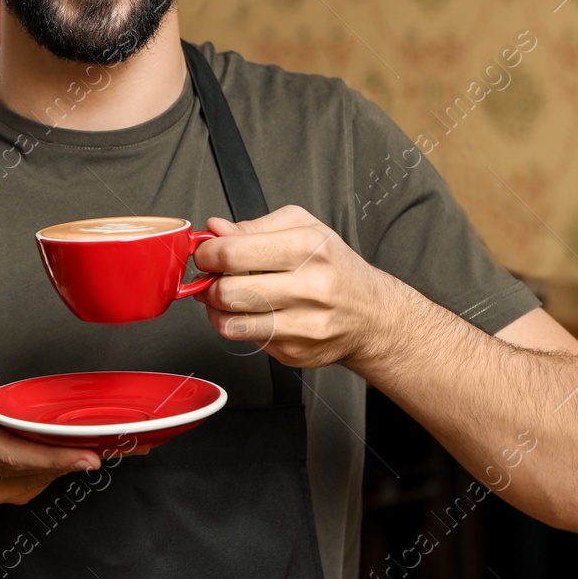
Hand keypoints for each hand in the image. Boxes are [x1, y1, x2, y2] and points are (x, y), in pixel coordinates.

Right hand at [0, 355, 152, 508]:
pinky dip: (61, 467)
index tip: (85, 455)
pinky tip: (77, 451)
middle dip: (74, 459)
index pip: (10, 452)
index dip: (52, 457)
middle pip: (33, 469)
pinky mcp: (3, 495)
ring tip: (105, 444)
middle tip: (112, 448)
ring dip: (71, 462)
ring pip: (40, 477)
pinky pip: (39, 482)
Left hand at [190, 205, 421, 370]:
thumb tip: (216, 229)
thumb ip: (255, 226)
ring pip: (231, 322)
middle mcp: (310, 287)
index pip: (233, 252)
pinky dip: (236, 325)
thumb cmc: (335, 268)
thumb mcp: (304, 229)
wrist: (372, 315)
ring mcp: (303, 324)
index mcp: (309, 247)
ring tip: (225, 296)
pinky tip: (246, 313)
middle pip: (227, 291)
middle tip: (212, 276)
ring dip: (216, 309)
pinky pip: (246, 339)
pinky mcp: (296, 351)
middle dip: (209, 283)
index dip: (207, 253)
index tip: (205, 253)